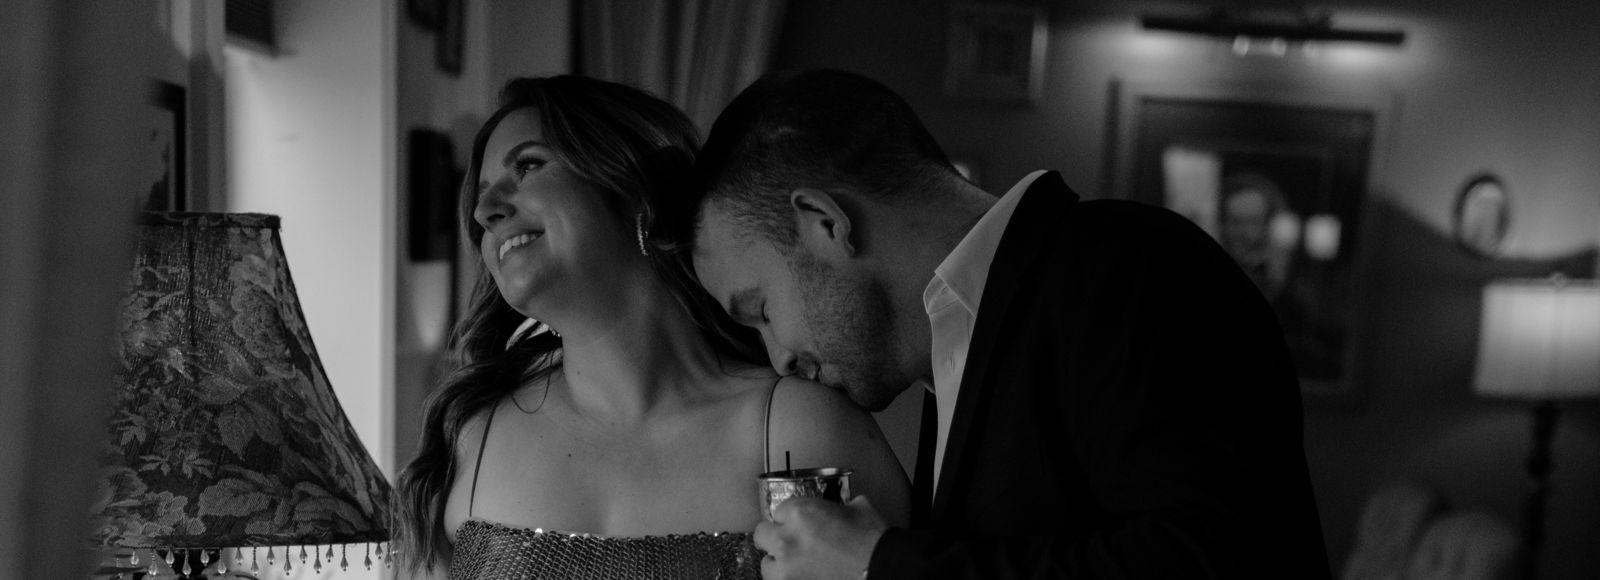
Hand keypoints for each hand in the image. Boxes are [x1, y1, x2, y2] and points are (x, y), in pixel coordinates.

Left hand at [755, 495, 887, 579]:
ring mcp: (787, 568)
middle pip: (762, 534)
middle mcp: (787, 539)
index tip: (799, 523)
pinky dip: (788, 578)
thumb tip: (840, 509)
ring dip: (778, 562)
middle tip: (791, 542)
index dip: (792, 517)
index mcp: (800, 513)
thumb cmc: (874, 540)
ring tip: (795, 564)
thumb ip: (839, 506)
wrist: (882, 568)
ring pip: (766, 564)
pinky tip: (802, 575)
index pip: (779, 510)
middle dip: (776, 536)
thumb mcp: (857, 508)